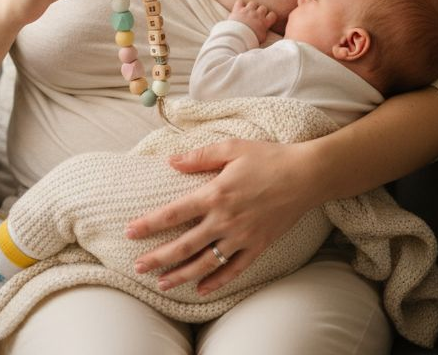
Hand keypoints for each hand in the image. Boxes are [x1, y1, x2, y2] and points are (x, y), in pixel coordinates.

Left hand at [126, 139, 319, 294]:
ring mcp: (242, 237)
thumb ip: (199, 156)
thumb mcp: (232, 148)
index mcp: (215, 194)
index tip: (130, 232)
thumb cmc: (269, 158)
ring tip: (162, 283)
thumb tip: (170, 162)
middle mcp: (225, 220)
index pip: (173, 213)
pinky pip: (234, 270)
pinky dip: (216, 282)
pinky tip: (201, 289)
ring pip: (205, 263)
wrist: (307, 175)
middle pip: (183, 245)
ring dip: (181, 275)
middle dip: (157, 258)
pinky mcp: (258, 246)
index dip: (149, 224)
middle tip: (138, 267)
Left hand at [228, 0, 276, 43]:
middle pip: (263, 7)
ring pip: (253, 3)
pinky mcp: (238, 9)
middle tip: (257, 17)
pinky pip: (240, 2)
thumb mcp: (261, 39)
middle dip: (261, 11)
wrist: (237, 38)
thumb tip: (265, 30)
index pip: (273, 15)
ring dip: (251, 7)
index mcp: (264, 22)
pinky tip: (239, 9)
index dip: (270, 16)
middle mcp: (257, 15)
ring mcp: (248, 11)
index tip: (267, 19)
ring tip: (248, 12)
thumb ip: (264, 32)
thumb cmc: (250, 40)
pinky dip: (240, 4)